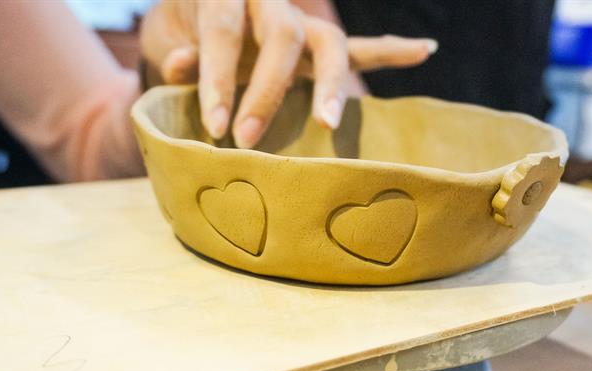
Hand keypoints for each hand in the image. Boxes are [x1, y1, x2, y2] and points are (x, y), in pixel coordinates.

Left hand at [141, 0, 435, 147]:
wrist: (199, 10)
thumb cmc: (182, 28)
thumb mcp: (167, 35)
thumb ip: (176, 50)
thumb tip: (179, 67)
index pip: (224, 31)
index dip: (217, 77)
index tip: (215, 126)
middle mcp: (271, 2)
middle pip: (282, 37)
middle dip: (266, 91)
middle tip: (246, 137)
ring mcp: (300, 21)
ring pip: (329, 43)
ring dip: (331, 86)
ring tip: (327, 123)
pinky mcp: (318, 42)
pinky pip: (359, 47)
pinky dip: (391, 50)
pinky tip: (424, 51)